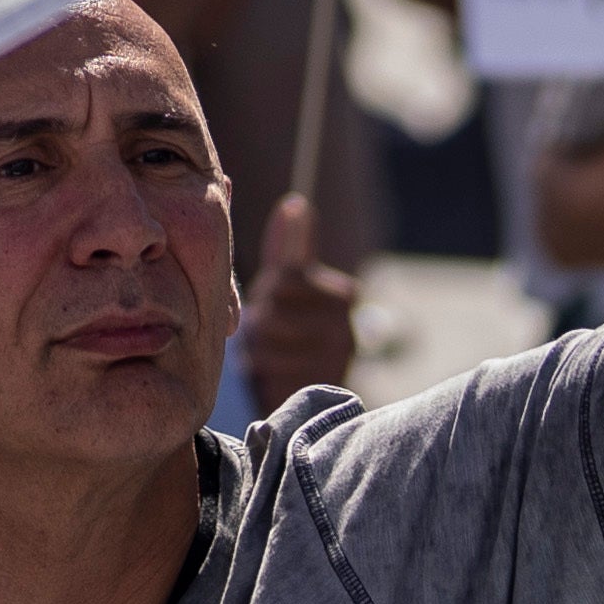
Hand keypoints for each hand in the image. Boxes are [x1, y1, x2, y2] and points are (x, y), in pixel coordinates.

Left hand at [229, 192, 360, 406]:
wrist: (302, 401)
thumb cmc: (288, 338)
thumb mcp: (285, 292)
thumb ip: (289, 251)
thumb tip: (297, 202)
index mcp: (342, 292)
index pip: (284, 277)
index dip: (267, 294)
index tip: (275, 308)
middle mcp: (346, 321)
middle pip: (273, 304)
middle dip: (260, 321)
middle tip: (269, 336)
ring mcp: (336, 355)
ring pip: (268, 336)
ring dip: (257, 348)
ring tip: (271, 357)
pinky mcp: (318, 382)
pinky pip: (270, 365)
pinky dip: (261, 372)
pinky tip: (275, 376)